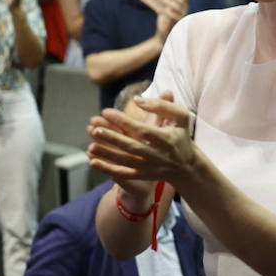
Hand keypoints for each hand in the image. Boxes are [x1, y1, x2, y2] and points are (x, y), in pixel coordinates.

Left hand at [86, 94, 200, 185]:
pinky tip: (93, 162)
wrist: (186, 166)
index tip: (106, 112)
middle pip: (132, 147)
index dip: (124, 121)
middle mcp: (158, 155)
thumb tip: (137, 100)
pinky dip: (108, 169)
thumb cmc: (180, 136)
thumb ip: (163, 106)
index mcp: (167, 139)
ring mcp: (150, 167)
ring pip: (125, 161)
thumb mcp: (181, 117)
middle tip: (95, 129)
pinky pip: (124, 174)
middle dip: (113, 138)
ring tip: (89, 146)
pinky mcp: (143, 176)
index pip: (143, 130)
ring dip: (107, 154)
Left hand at [153, 0, 189, 40]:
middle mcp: (184, 11)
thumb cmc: (166, 19)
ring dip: (169, 1)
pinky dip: (168, 11)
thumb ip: (170, 0)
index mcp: (184, 6)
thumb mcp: (168, 7)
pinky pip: (173, 15)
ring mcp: (181, 17)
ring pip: (178, 6)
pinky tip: (163, 11)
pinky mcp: (175, 23)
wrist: (164, 34)